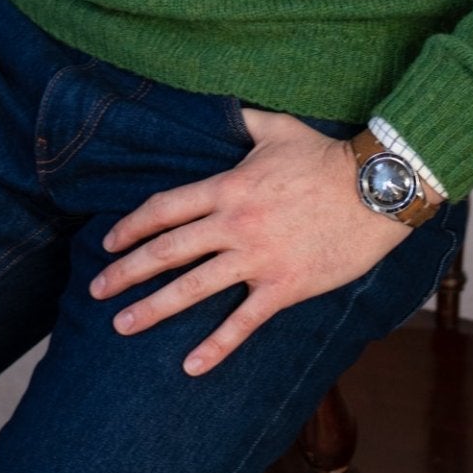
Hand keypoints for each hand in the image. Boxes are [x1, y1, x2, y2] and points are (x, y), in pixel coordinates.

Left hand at [88, 108, 409, 375]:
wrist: (375, 189)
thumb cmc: (327, 156)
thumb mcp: (278, 128)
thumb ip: (243, 120)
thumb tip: (222, 107)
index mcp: (227, 186)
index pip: (165, 209)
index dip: (132, 227)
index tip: (107, 243)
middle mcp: (234, 224)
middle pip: (168, 250)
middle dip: (127, 271)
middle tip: (97, 290)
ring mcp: (258, 257)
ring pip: (194, 288)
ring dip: (154, 308)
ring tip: (123, 325)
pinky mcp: (284, 286)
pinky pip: (243, 321)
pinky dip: (215, 345)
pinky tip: (190, 365)